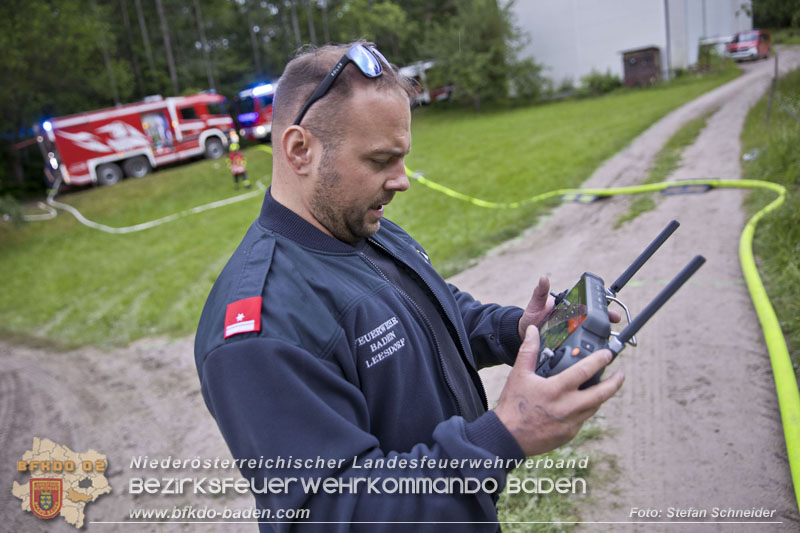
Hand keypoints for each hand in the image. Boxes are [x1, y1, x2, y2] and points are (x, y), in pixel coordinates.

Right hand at [494, 325, 623, 456]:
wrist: (507, 437)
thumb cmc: (513, 405)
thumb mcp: (519, 374)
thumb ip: (529, 350)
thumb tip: (532, 330)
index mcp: (556, 390)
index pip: (584, 371)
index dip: (599, 360)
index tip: (608, 354)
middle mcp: (567, 407)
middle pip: (600, 394)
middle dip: (614, 383)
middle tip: (620, 374)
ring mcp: (570, 423)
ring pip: (594, 407)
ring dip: (601, 396)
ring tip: (603, 386)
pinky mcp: (569, 434)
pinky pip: (583, 419)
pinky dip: (585, 409)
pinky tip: (580, 402)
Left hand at [518, 276, 621, 339]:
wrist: (523, 335)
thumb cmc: (530, 318)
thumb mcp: (535, 305)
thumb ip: (540, 293)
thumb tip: (543, 278)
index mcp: (567, 307)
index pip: (586, 302)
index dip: (598, 302)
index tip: (606, 302)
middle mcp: (572, 317)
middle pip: (592, 316)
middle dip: (605, 317)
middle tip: (615, 319)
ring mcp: (571, 330)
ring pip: (589, 329)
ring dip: (601, 330)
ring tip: (610, 332)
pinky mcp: (569, 342)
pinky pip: (580, 342)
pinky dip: (589, 343)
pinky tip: (597, 347)